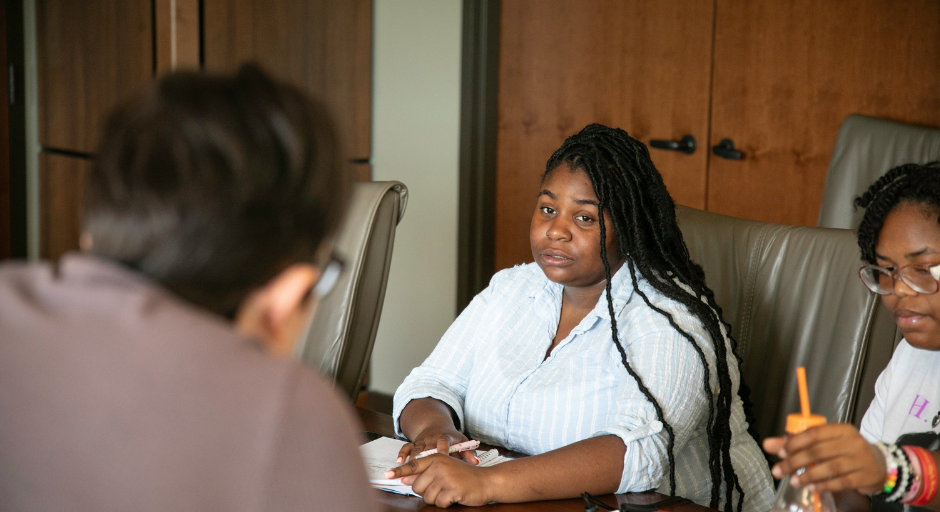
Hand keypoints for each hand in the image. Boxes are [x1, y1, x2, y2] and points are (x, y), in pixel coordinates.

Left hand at [386, 437, 494, 506]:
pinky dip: (446, 503)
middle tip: (442, 488)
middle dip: (427, 492)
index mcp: (435, 458)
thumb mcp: (444, 469)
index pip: (413, 465)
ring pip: (427, 497)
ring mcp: (445, 477)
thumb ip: (425, 473)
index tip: (387, 475)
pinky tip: (455, 495)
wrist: (487, 481)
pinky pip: (439, 503)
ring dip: (437, 498)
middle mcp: (439, 465)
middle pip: (417, 487)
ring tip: (449, 491)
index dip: (399, 471)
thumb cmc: (464, 476)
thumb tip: (405, 478)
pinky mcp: (452, 489)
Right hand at [397, 426, 477, 464]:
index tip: (442, 460)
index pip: (443, 442)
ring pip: (416, 449)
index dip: (442, 450)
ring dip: (412, 460)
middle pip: (428, 448)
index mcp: (445, 436)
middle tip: (423, 473)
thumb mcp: (462, 441)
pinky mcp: (414, 442)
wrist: (436, 424)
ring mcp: (422, 440)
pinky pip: (406, 447)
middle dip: (424, 460)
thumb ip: (469, 452)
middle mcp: (432, 437)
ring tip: (408, 472)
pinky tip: (399, 463)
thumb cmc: (452, 437)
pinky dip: (402, 454)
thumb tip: (476, 462)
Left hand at [763, 424, 886, 494]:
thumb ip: (797, 443)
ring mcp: (860, 459)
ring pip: (830, 467)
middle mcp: (852, 442)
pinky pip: (841, 482)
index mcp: (841, 429)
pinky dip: (824, 485)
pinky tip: (812, 488)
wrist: (881, 465)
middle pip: (818, 451)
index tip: (779, 452)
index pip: (813, 433)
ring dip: (808, 476)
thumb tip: (769, 444)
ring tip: (794, 481)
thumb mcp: (826, 443)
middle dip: (795, 461)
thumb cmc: (847, 451)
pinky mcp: (865, 476)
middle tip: (779, 470)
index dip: (794, 443)